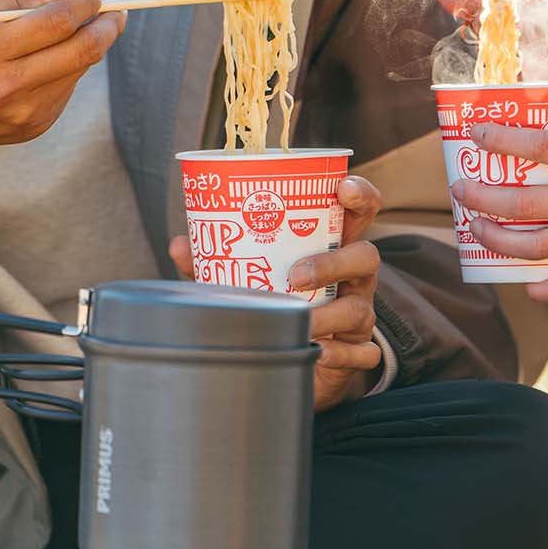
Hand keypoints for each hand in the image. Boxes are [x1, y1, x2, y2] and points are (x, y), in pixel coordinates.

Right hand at [0, 0, 127, 172]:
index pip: (57, 21)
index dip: (88, 0)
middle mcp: (7, 87)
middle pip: (82, 50)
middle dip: (108, 21)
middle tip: (116, 1)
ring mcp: (22, 113)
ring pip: (80, 69)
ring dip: (94, 40)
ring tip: (91, 18)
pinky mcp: (32, 128)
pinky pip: (67, 88)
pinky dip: (71, 65)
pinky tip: (57, 51)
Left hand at [171, 176, 385, 410]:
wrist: (303, 360)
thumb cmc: (281, 303)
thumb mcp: (252, 277)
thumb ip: (219, 262)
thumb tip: (180, 245)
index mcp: (332, 247)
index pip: (358, 212)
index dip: (359, 194)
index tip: (342, 188)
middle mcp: (352, 277)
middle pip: (366, 256)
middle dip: (335, 261)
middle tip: (296, 274)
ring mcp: (360, 313)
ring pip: (359, 307)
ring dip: (327, 315)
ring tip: (298, 323)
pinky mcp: (358, 349)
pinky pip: (362, 352)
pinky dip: (340, 353)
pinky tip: (319, 351)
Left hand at [452, 123, 547, 302]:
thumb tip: (540, 131)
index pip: (539, 145)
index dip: (502, 140)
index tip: (475, 134)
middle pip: (525, 200)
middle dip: (483, 198)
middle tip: (461, 191)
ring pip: (537, 244)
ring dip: (498, 240)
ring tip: (476, 230)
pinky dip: (546, 289)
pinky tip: (527, 286)